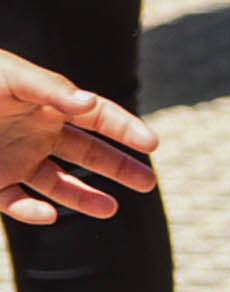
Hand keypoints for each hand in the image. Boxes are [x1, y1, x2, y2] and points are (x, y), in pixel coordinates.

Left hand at [0, 50, 156, 226]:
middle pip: (87, 153)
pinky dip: (31, 212)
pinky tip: (48, 214)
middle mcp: (38, 134)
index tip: (152, 143)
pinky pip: (15, 202)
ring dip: (83, 197)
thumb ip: (50, 87)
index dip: (125, 129)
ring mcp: (15, 160)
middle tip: (148, 183)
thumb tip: (88, 103)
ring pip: (57, 184)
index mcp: (50, 104)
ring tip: (111, 209)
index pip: (98, 117)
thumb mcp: (11, 77)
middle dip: (118, 167)